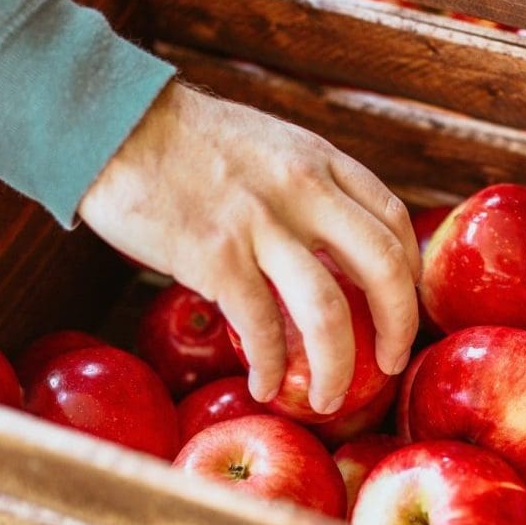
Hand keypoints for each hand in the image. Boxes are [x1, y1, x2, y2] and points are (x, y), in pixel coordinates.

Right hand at [79, 80, 420, 412]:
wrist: (115, 123)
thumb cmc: (193, 141)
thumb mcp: (274, 147)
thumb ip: (312, 188)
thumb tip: (336, 246)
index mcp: (323, 162)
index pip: (395, 223)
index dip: (410, 275)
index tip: (403, 305)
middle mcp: (305, 191)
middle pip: (384, 270)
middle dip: (399, 328)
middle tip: (391, 363)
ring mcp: (261, 225)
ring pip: (328, 314)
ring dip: (337, 370)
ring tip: (330, 401)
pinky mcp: (215, 258)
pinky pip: (261, 329)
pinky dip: (270, 368)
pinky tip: (265, 386)